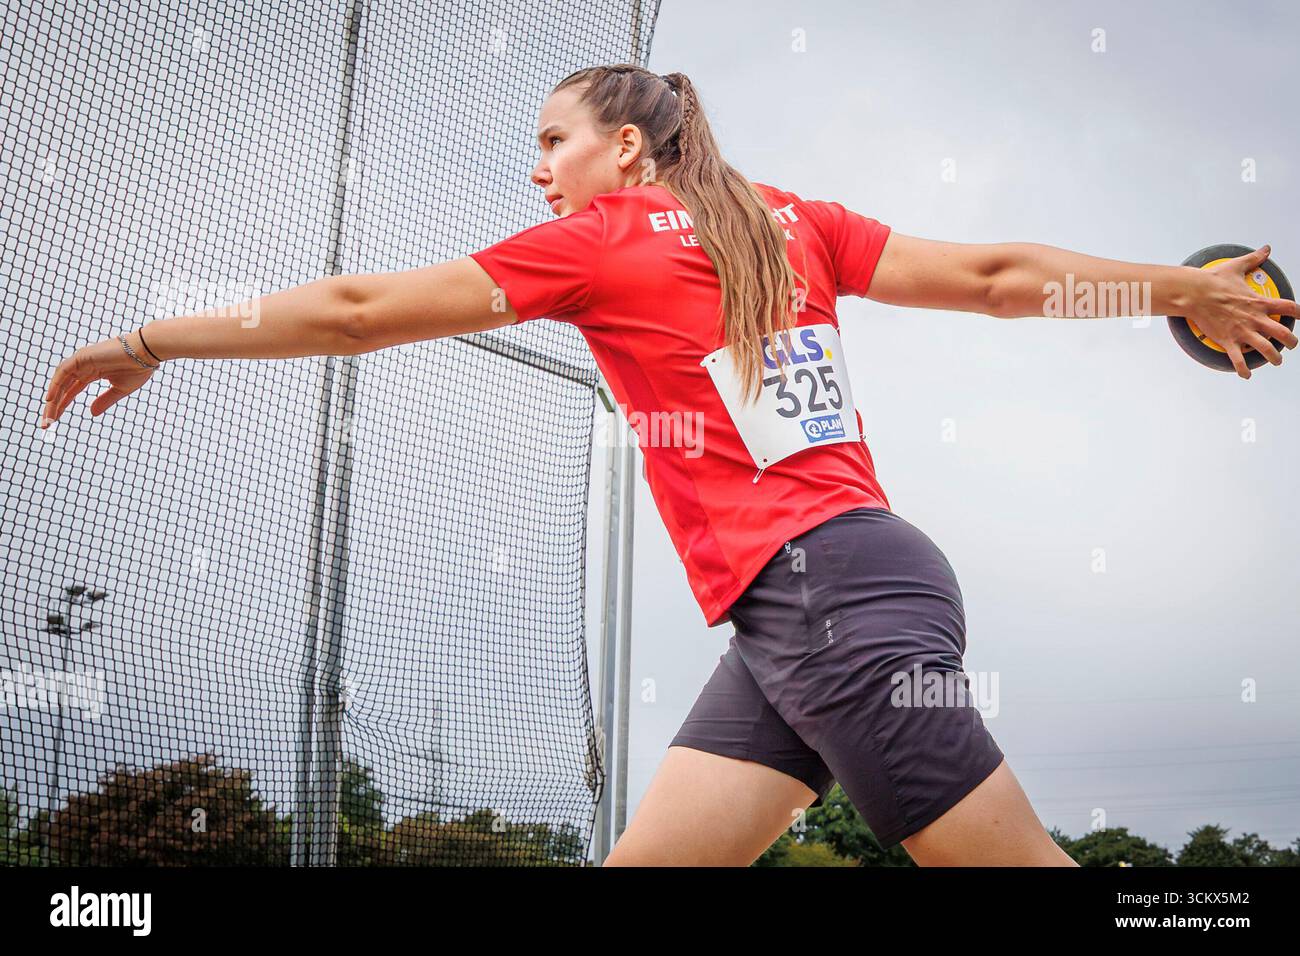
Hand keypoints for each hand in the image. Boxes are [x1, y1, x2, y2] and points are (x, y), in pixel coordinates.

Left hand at [40, 333, 158, 428]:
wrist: (146, 353)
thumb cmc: (138, 368)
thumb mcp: (120, 390)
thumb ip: (105, 400)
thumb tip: (92, 413)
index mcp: (92, 373)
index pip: (71, 391)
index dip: (62, 405)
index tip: (54, 420)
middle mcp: (83, 367)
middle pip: (62, 388)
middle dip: (54, 406)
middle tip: (47, 423)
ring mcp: (81, 361)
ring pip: (60, 381)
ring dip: (52, 399)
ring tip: (48, 416)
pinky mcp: (82, 357)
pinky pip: (63, 371)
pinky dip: (55, 384)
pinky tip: (51, 398)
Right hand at [1182, 245, 1299, 378]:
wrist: (1194, 293)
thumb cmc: (1213, 280)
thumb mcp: (1237, 266)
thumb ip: (1254, 259)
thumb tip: (1265, 249)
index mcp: (1259, 302)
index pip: (1289, 308)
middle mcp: (1255, 319)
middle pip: (1283, 333)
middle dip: (1291, 341)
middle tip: (1291, 344)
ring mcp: (1242, 331)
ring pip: (1266, 349)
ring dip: (1274, 357)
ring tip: (1276, 361)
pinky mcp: (1228, 340)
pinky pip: (1238, 360)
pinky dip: (1244, 370)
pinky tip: (1247, 375)